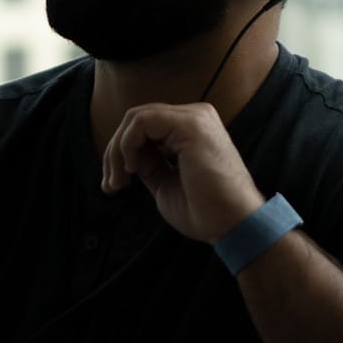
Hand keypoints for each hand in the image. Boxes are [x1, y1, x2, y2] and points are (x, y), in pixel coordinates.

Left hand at [101, 103, 265, 243]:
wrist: (231, 225)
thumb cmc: (204, 210)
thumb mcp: (164, 181)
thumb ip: (148, 163)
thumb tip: (124, 157)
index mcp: (191, 129)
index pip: (144, 127)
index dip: (121, 153)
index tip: (114, 184)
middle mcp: (195, 116)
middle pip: (136, 120)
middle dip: (114, 152)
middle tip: (111, 184)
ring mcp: (195, 117)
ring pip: (135, 118)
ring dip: (117, 150)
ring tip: (119, 181)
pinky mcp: (190, 124)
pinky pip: (142, 122)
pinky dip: (128, 144)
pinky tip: (134, 168)